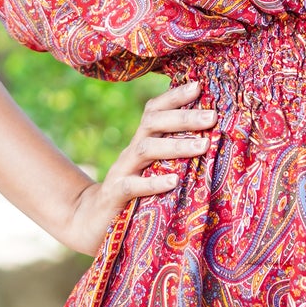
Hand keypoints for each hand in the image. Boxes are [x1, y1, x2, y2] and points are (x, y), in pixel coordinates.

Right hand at [60, 80, 216, 255]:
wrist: (93, 221)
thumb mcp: (153, 169)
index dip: (174, 96)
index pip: (155, 110)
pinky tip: (173, 182)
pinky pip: (133, 185)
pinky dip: (153, 182)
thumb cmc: (136, 192)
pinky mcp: (116, 195)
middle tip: (211, 117)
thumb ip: (173, 154)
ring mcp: (122, 171)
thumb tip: (212, 139)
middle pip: (153, 123)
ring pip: (146, 150)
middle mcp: (132, 151)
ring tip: (203, 146)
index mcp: (142, 141)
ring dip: (176, 146)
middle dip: (183, 117)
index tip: (198, 85)